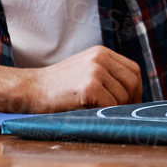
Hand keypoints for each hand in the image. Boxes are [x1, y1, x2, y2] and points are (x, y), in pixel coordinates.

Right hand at [20, 46, 141, 112]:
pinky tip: (93, 114)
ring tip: (101, 113)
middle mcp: (100, 58)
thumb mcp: (84, 70)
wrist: (29, 89)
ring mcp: (95, 71)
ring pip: (123, 96)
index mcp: (101, 52)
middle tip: (122, 113)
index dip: (136, 89)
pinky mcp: (89, 87)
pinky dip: (106, 113)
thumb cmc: (57, 87)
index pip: (133, 70)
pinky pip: (111, 105)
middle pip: (132, 82)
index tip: (132, 103)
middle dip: (131, 100)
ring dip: (116, 109)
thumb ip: (106, 75)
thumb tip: (133, 95)